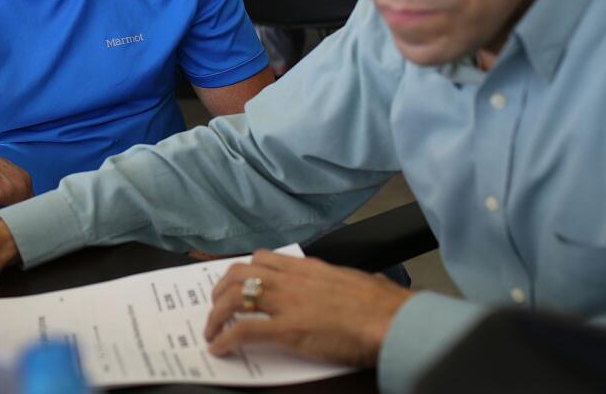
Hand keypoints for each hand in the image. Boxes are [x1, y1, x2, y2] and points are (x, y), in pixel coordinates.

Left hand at [204, 251, 413, 367]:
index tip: (234, 282)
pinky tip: (220, 347)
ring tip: (212, 329)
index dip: (242, 270)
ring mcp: (288, 303)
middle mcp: (292, 280)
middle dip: (221, 290)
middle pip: (240, 274)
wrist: (393, 321)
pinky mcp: (288, 330)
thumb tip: (346, 285)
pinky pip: (244, 330)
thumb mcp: (354, 281)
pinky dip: (225, 338)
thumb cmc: (384, 306)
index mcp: (308, 267)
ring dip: (216, 314)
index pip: (263, 258)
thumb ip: (337, 281)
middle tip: (216, 305)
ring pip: (234, 297)